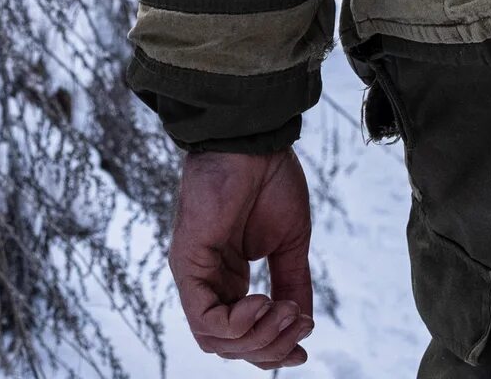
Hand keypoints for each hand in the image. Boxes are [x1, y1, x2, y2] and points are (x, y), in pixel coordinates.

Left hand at [169, 149, 315, 366]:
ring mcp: (194, 273)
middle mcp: (208, 281)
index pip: (241, 334)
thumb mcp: (289, 243)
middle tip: (300, 324)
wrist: (255, 141)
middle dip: (269, 347)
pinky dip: (236, 323)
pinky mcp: (187, 262)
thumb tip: (303, 324)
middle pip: (229, 345)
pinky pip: (204, 317)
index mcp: (229, 277)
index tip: (303, 348)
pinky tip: (263, 303)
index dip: (272, 350)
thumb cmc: (268, 180)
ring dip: (257, 337)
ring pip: (214, 340)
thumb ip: (292, 284)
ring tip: (284, 312)